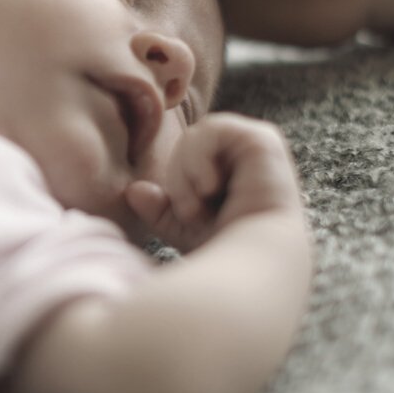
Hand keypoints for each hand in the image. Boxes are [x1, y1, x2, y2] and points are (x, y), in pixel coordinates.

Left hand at [124, 113, 303, 252]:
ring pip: (194, 136)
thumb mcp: (182, 228)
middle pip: (186, 143)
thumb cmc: (224, 250)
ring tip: (199, 204)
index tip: (187, 216)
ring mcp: (254, 145)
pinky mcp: (261, 139)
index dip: (177, 182)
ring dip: (186, 172)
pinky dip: (198, 159)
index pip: (185, 154)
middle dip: (179, 179)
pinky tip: (210, 187)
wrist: (252, 263)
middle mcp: (244, 155)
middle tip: (191, 212)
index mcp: (231, 170)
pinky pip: (211, 129)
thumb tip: (133, 191)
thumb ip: (159, 208)